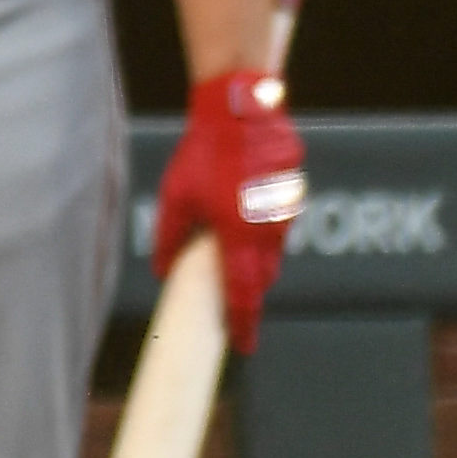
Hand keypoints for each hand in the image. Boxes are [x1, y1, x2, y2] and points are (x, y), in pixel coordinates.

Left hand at [151, 68, 303, 353]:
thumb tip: (163, 271)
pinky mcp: (293, 195)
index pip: (243, 295)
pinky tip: (243, 198)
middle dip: (247, 286)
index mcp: (237, 237)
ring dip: (254, 252)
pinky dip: (263, 223)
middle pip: (261, 277)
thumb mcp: (176, 196)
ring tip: (229, 226)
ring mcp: (285, 213)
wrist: (240, 110)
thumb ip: (170, 238)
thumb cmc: (203, 154)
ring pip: (272, 250)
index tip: (243, 346)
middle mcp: (267, 231)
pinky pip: (278, 222)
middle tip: (227, 283)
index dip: (243, 324)